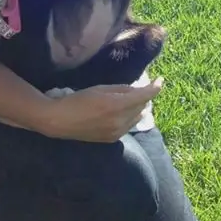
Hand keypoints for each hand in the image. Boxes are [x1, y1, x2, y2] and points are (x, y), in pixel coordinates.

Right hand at [39, 77, 163, 141]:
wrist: (59, 121)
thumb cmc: (76, 100)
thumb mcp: (99, 89)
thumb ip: (120, 89)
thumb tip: (137, 89)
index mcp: (116, 105)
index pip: (144, 96)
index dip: (155, 88)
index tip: (161, 81)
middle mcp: (120, 121)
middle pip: (142, 107)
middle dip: (144, 97)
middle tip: (141, 89)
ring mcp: (118, 132)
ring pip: (137, 118)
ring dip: (139, 108)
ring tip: (133, 101)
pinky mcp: (113, 139)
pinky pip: (129, 126)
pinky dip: (130, 118)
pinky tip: (122, 113)